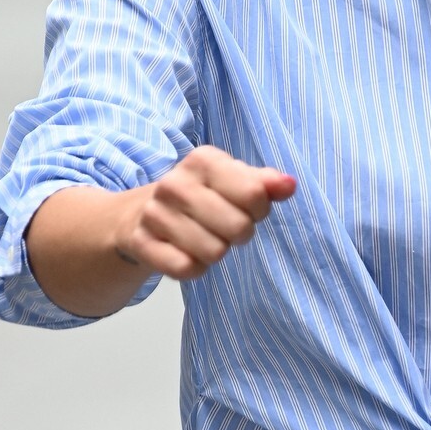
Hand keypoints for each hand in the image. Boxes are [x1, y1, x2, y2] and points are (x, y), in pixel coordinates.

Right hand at [115, 146, 295, 281]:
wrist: (143, 213)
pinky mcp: (142, 243)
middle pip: (238, 227)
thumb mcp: (234, 180)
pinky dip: (194, 268)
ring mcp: (155, 213)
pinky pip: (185, 268)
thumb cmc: (203, 196)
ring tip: (206, 238)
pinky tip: (187, 252)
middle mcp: (175, 183)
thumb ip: (265, 182)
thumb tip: (288, 185)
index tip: (249, 207)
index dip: (259, 209)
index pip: (255, 194)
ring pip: (214, 252)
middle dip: (240, 233)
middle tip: (226, 227)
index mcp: (202, 160)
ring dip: (217, 252)